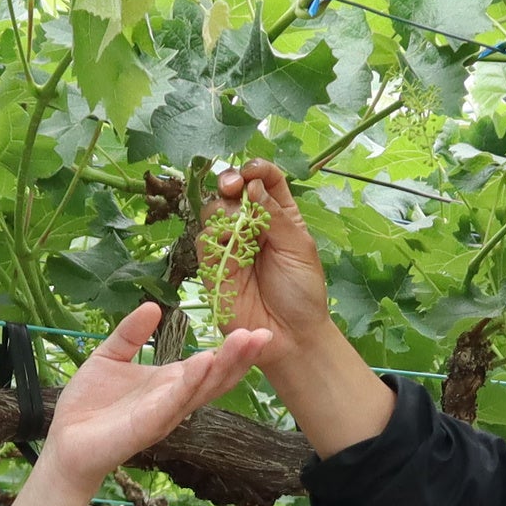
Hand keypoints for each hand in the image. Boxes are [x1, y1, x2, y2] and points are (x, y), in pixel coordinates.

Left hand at [36, 299, 272, 489]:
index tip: (257, 328)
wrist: (65, 442)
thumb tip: (153, 306)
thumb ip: (131, 333)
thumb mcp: (109, 356)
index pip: (209, 365)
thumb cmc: (89, 404)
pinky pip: (172, 402)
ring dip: (225, 366)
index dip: (232, 350)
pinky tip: (203, 361)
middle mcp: (174, 400)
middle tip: (265, 333)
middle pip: (216, 378)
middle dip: (241, 357)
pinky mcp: (146, 426)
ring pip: (202, 390)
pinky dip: (189, 383)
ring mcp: (163, 414)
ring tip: (245, 341)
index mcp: (170, 383)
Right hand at [214, 161, 333, 348]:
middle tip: (233, 188)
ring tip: (238, 227)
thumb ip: (275, 216)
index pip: (263, 180)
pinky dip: (212, 237)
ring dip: (222, 210)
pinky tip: (228, 246)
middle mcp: (252, 226)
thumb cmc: (302, 292)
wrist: (289, 336)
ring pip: (213, 211)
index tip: (252, 172)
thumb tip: (253, 186)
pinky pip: (204, 241)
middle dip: (230, 181)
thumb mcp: (299, 248)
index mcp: (279, 215)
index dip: (255, 170)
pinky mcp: (213, 267)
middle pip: (232, 190)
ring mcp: (231, 245)